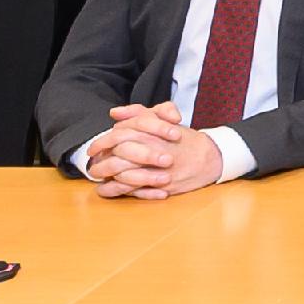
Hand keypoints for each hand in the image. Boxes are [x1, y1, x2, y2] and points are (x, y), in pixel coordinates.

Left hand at [87, 105, 222, 198]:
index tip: (93, 148)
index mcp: (153, 133)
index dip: (103, 142)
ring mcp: (158, 170)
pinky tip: (106, 190)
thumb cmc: (183, 139)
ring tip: (97, 176)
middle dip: (102, 160)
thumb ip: (139, 113)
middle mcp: (154, 150)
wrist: (211, 157)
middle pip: (119, 155)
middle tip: (92, 164)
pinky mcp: (162, 186)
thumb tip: (114, 113)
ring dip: (107, 176)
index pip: (121, 135)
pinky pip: (134, 190)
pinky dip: (117, 191)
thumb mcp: (163, 119)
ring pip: (125, 174)